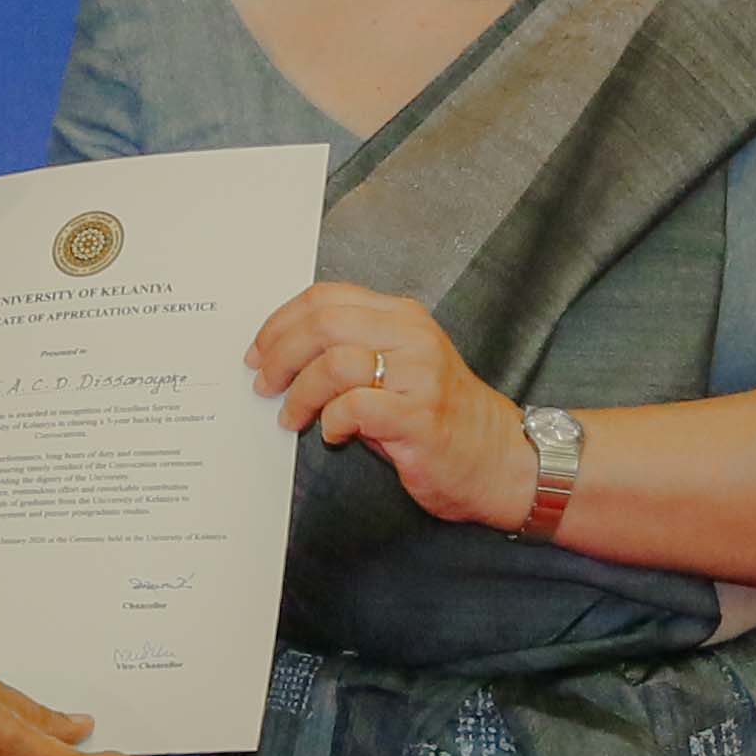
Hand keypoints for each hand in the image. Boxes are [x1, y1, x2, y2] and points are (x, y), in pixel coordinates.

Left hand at [248, 281, 535, 530]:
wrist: (497, 458)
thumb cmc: (436, 417)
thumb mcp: (395, 368)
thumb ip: (350, 351)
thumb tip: (281, 358)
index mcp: (401, 316)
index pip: (326, 298)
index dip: (280, 322)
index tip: (258, 352)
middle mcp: (411, 336)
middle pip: (323, 322)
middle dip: (280, 354)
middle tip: (264, 384)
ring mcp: (419, 374)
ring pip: (335, 362)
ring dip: (300, 394)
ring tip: (292, 418)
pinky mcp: (420, 416)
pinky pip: (356, 406)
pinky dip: (331, 421)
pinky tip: (333, 434)